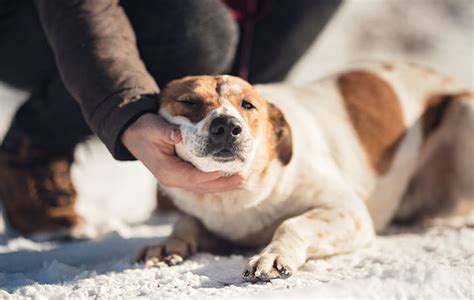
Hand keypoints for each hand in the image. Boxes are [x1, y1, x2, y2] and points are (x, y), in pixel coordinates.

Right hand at [122, 113, 244, 192]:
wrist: (132, 134)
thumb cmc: (144, 130)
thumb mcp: (152, 128)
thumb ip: (166, 132)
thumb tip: (179, 134)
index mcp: (168, 171)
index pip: (194, 176)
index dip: (213, 174)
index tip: (230, 169)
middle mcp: (174, 179)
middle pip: (203, 186)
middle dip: (224, 184)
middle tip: (243, 178)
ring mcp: (177, 179)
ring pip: (204, 185)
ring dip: (222, 183)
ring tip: (241, 178)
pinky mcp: (181, 174)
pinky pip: (201, 180)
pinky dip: (215, 179)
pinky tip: (228, 174)